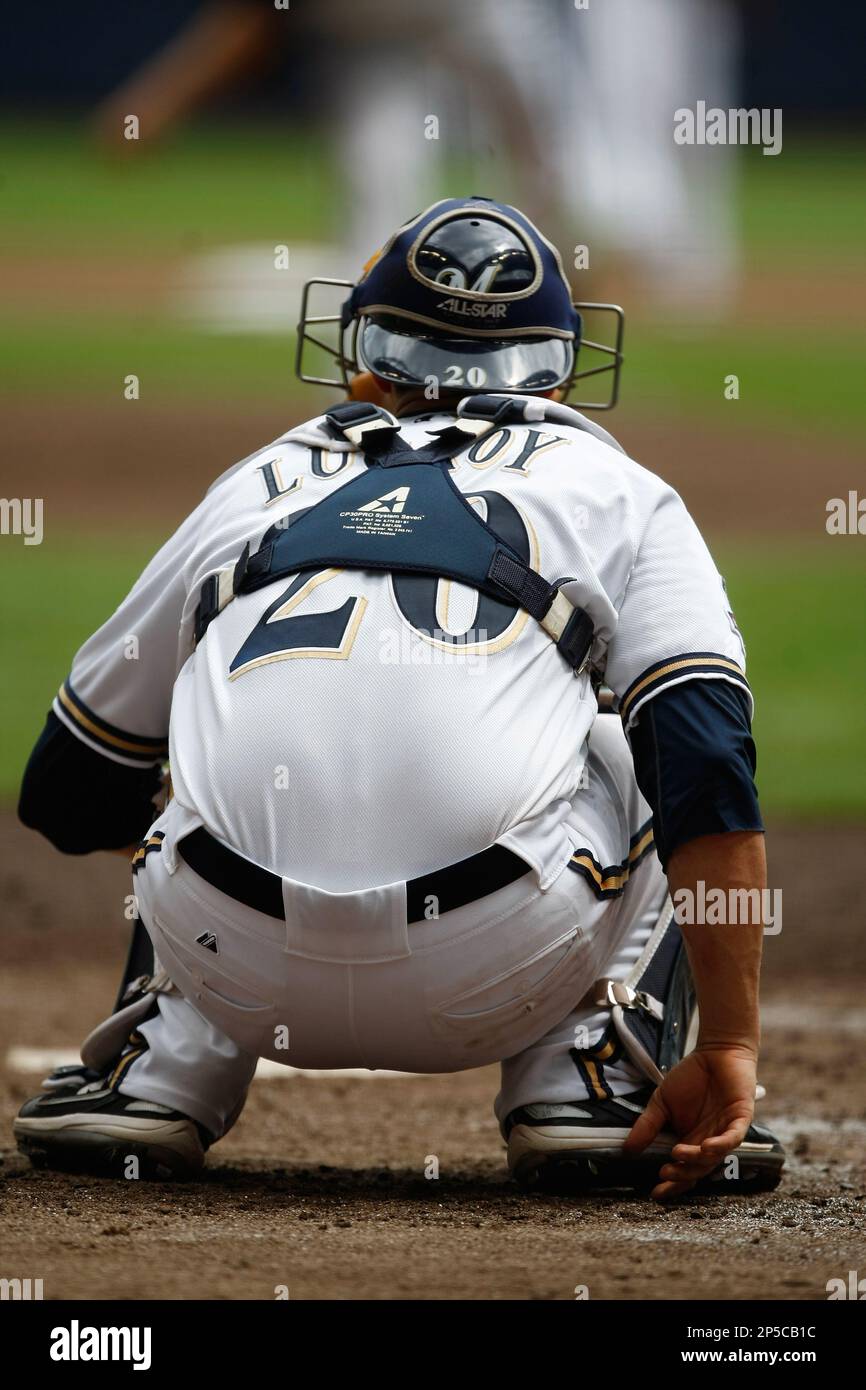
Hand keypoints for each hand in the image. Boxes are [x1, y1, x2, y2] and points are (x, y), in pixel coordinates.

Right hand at [622, 1045, 756, 1200]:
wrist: (715, 1052)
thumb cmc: (690, 1077)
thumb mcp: (662, 1103)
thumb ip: (648, 1126)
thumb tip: (627, 1150)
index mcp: (691, 1141)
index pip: (684, 1170)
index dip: (672, 1184)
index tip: (655, 1192)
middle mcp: (709, 1142)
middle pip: (699, 1170)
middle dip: (682, 1175)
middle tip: (665, 1172)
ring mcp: (726, 1132)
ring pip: (714, 1157)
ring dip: (697, 1159)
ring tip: (677, 1153)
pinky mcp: (740, 1119)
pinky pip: (733, 1138)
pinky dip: (721, 1145)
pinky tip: (706, 1147)